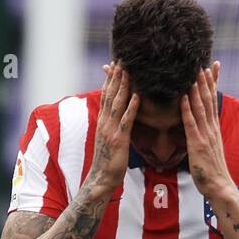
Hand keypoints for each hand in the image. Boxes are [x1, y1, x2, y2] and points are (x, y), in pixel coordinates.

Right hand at [88, 61, 138, 194]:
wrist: (101, 179)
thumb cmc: (107, 161)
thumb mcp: (108, 139)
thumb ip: (112, 125)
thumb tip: (116, 116)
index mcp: (103, 121)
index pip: (106, 95)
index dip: (110, 79)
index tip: (114, 64)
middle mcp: (105, 122)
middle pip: (110, 94)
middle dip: (116, 76)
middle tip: (121, 58)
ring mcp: (111, 130)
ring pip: (117, 103)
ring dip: (123, 85)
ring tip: (128, 70)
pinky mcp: (119, 140)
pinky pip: (126, 121)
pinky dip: (131, 107)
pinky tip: (137, 96)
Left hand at [180, 65, 235, 202]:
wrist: (219, 186)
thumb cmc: (211, 170)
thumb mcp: (209, 148)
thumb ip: (205, 135)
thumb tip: (201, 128)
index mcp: (213, 128)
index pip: (213, 100)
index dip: (212, 83)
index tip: (211, 67)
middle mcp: (211, 128)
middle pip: (208, 99)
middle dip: (206, 80)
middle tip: (202, 61)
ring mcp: (205, 135)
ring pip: (201, 107)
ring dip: (197, 89)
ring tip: (194, 72)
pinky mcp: (197, 144)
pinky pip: (191, 124)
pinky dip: (187, 109)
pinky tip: (184, 97)